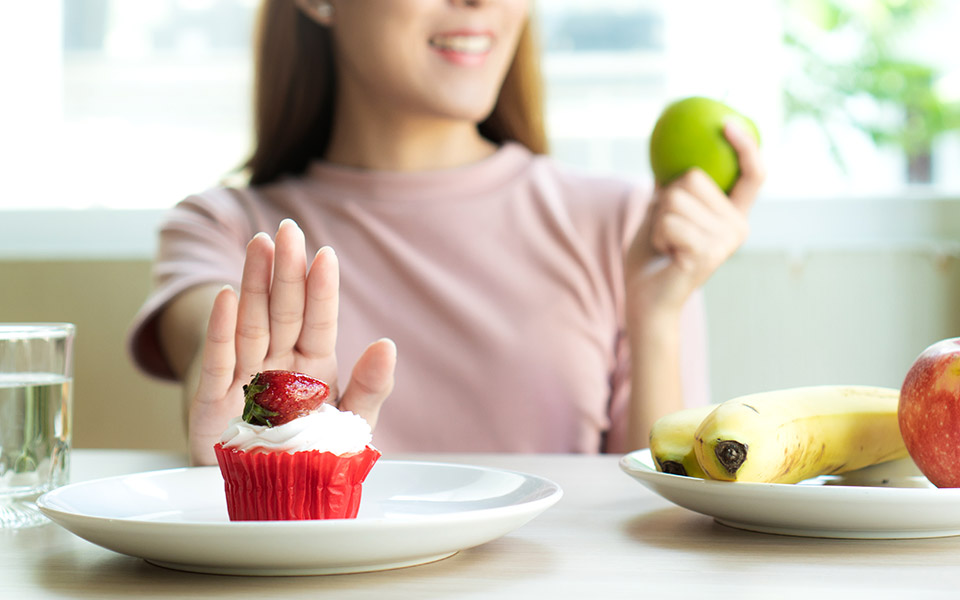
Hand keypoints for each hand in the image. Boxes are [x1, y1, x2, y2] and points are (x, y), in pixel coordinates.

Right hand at [188, 219, 396, 464]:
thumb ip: (370, 388)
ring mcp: (246, 378)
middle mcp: (279, 365)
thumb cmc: (309, 456)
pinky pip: (222, 361)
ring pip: (252, 324)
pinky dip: (223, 331)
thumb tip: (387, 344)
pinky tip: (229, 296)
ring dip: (255, 284)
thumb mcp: (350, 426)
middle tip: (288, 229)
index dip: (321, 290)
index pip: (319, 321)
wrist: (268, 497)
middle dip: (287, 271)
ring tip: (260, 245)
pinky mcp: (213, 401)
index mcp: (315, 369)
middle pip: (284, 311)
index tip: (326, 256)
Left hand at [626, 120, 765, 316]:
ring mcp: (726, 242)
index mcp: (733, 215)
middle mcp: (738, 226)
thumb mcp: (661, 212)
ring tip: (665, 244)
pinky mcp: (708, 255)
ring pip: (676, 199)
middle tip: (667, 230)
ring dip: (658, 219)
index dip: (746, 146)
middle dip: (665, 199)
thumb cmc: (652, 256)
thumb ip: (672, 186)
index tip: (727, 122)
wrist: (646, 299)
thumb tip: (666, 147)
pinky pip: (669, 221)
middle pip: (693, 177)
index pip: (752, 174)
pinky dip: (656, 234)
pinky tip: (665, 253)